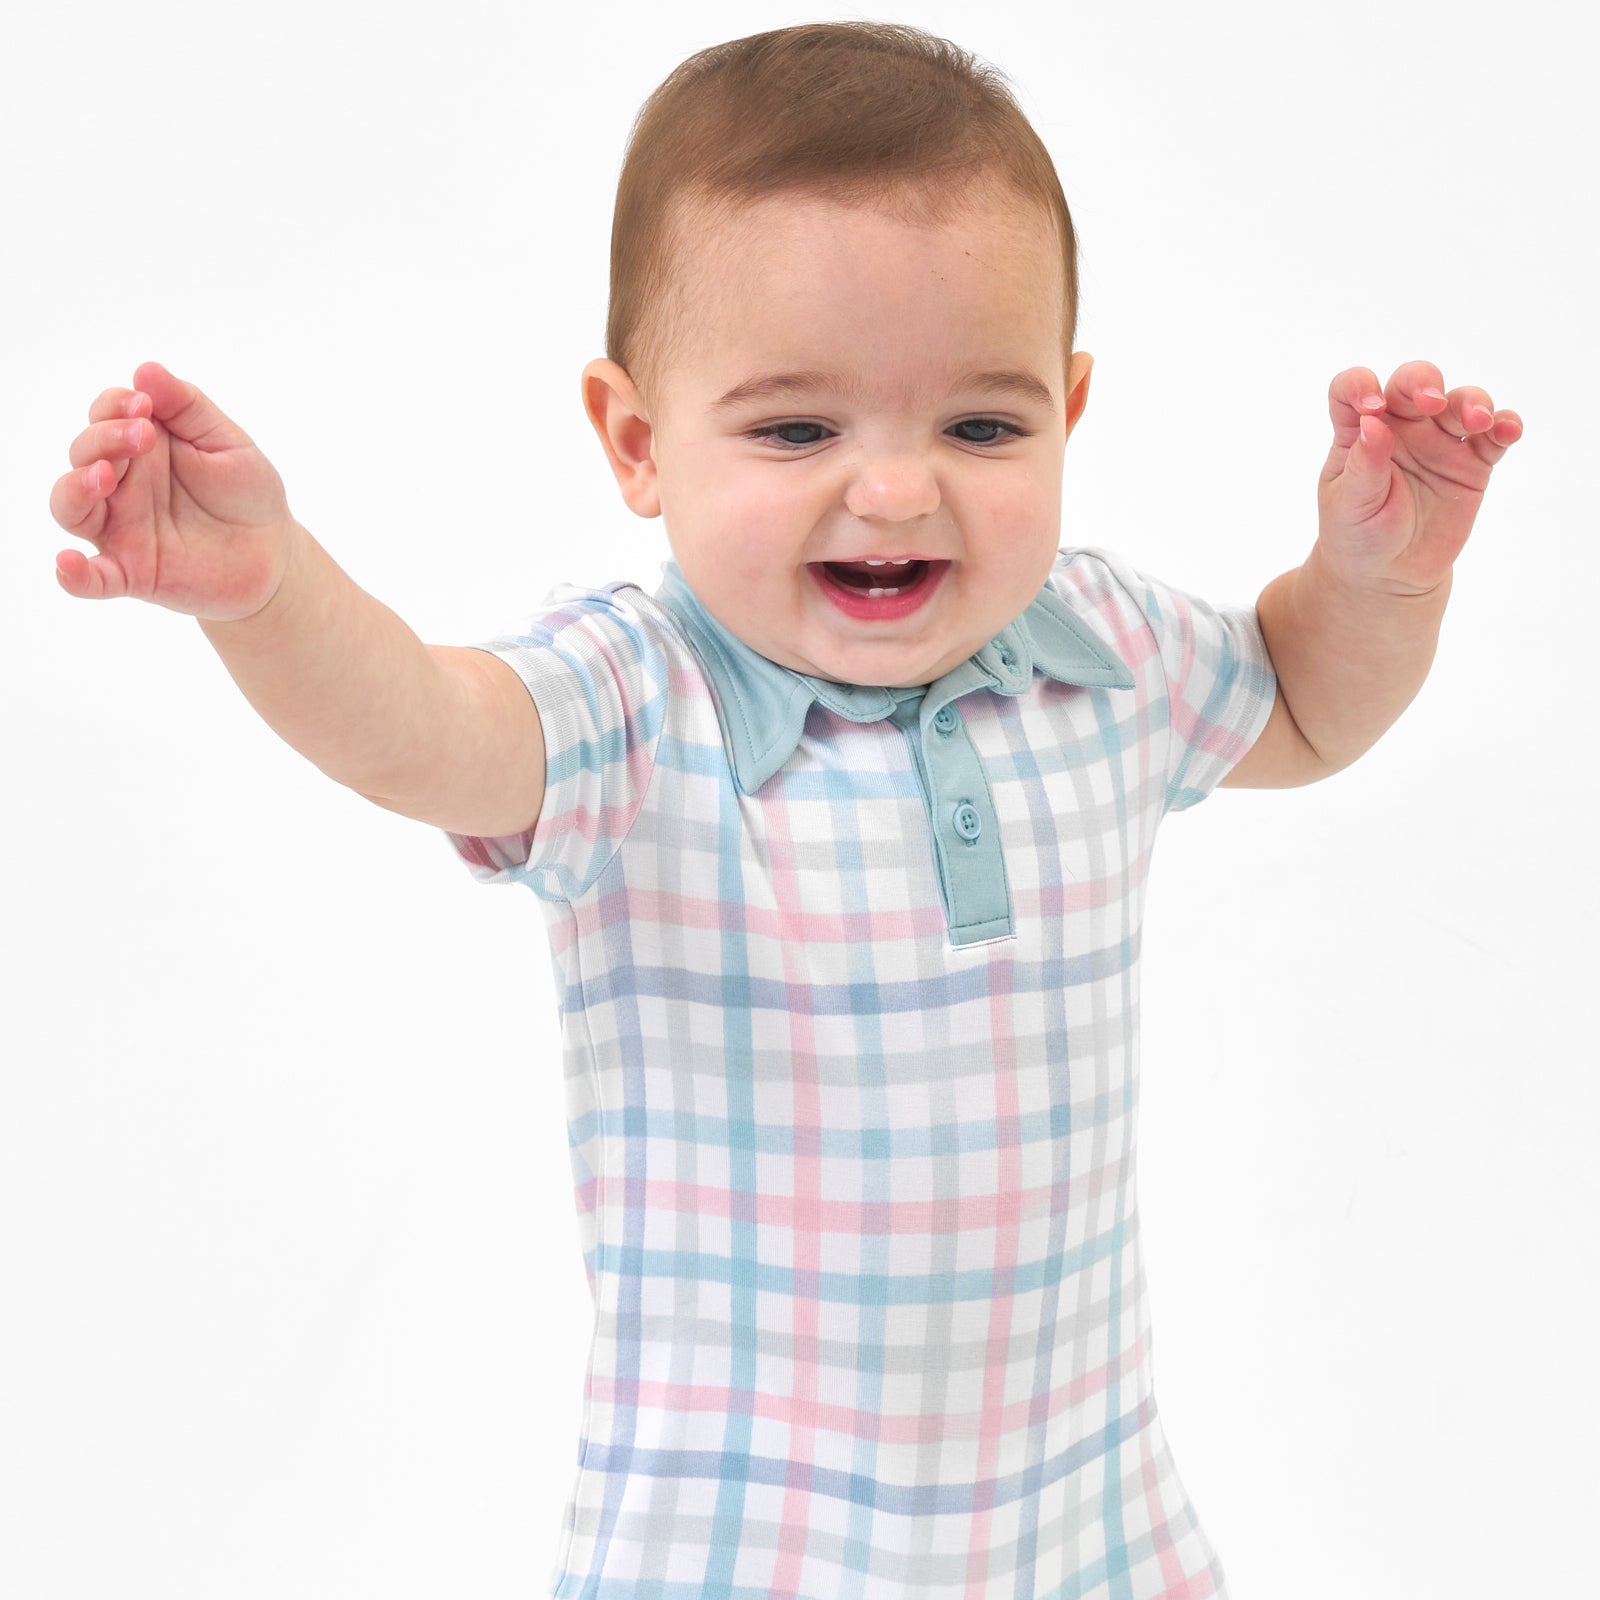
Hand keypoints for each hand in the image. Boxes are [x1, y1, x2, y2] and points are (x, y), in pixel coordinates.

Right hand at [50, 361, 297, 620]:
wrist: (274, 553)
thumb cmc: (247, 492)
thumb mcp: (227, 442)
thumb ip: (188, 408)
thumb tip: (145, 370)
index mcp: (141, 446)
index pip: (105, 415)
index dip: (115, 405)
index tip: (145, 406)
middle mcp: (121, 484)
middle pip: (83, 454)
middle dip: (104, 439)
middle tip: (143, 436)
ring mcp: (121, 528)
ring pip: (71, 507)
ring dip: (77, 488)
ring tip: (103, 477)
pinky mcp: (132, 572)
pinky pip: (91, 578)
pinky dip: (74, 575)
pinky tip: (68, 564)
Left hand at [1316, 359, 1523, 597]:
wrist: (1389, 574)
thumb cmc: (1358, 534)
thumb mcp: (1350, 504)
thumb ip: (1363, 465)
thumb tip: (1372, 422)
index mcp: (1357, 432)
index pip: (1351, 390)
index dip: (1359, 386)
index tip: (1371, 406)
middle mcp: (1400, 427)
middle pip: (1414, 384)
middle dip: (1424, 382)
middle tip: (1431, 403)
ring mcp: (1439, 442)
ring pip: (1460, 403)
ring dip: (1472, 402)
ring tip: (1478, 421)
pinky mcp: (1472, 464)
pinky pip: (1493, 437)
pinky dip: (1505, 426)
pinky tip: (1507, 430)